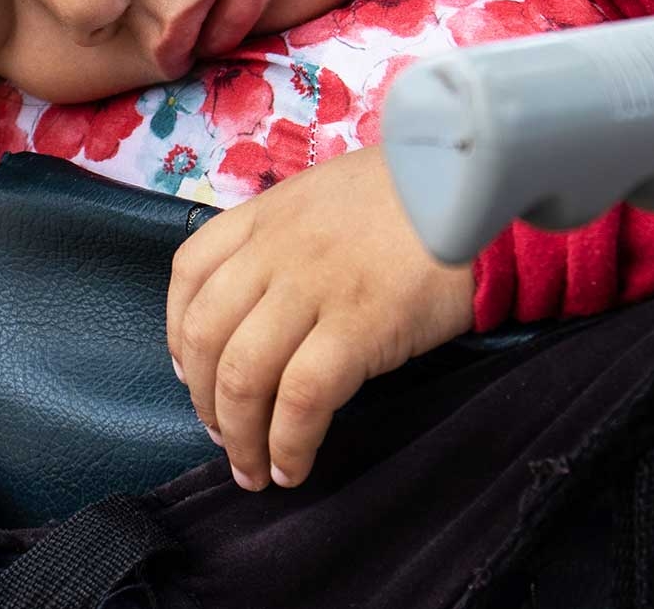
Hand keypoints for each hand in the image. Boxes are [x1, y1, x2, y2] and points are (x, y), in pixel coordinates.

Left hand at [164, 145, 473, 490]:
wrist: (476, 183)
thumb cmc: (409, 193)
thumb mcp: (323, 195)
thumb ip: (284, 239)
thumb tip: (258, 306)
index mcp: (262, 217)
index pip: (188, 274)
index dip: (178, 332)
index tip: (188, 370)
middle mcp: (274, 253)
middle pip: (207, 335)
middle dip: (203, 398)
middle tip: (221, 434)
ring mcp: (312, 289)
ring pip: (243, 373)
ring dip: (239, 435)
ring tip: (252, 469)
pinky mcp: (359, 326)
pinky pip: (302, 397)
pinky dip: (289, 442)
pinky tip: (293, 467)